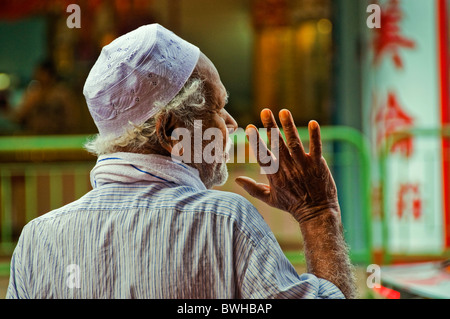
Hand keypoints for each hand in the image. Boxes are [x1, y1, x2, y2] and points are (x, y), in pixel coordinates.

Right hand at [235, 109, 339, 223]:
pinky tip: (314, 123)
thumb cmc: (291, 205)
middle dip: (271, 127)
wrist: (316, 213)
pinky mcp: (317, 165)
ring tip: (284, 111)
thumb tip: (237, 179)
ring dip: (289, 127)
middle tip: (265, 111)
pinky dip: (315, 136)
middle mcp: (288, 168)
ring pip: (294, 143)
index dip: (256, 141)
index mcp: (275, 175)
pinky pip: (316, 148)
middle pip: (277, 144)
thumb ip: (252, 188)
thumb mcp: (269, 198)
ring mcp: (303, 166)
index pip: (263, 155)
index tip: (250, 128)